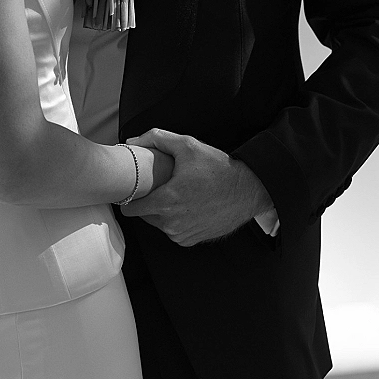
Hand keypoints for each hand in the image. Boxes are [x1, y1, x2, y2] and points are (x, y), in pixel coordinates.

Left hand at [120, 129, 274, 246]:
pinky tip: (186, 206)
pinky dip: (175, 220)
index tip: (135, 188)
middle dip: (147, 201)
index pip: (130, 209)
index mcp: (167, 201)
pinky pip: (172, 231)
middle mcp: (172, 222)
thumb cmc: (218, 168)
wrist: (248, 191)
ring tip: (176, 194)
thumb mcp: (188, 146)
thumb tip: (131, 141)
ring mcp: (182, 234)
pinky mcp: (191, 240)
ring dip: (161, 211)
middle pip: (143, 215)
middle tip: (159, 187)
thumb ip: (157, 139)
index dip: (130, 197)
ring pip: (158, 223)